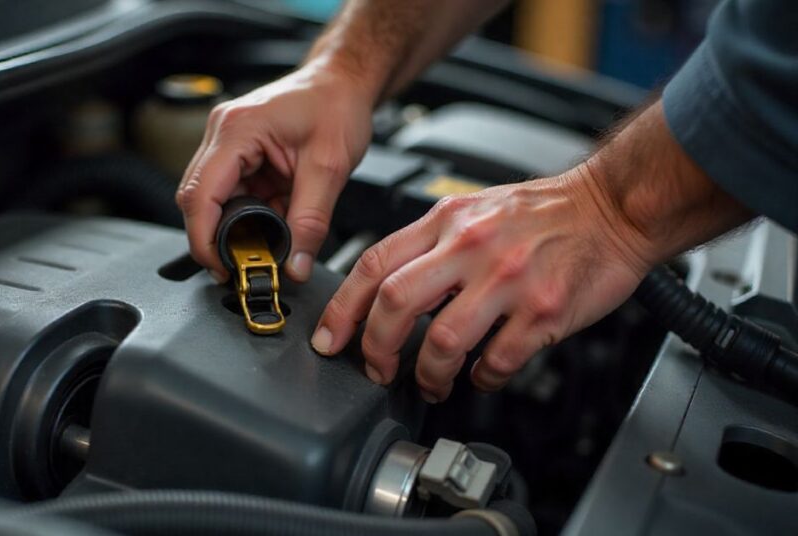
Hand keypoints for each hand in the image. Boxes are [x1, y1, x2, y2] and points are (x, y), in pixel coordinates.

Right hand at [176, 62, 374, 282]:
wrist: (343, 82)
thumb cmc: (336, 104)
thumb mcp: (330, 167)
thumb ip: (311, 222)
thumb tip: (295, 265)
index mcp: (238, 129)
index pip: (200, 194)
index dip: (204, 238)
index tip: (221, 267)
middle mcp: (223, 132)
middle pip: (196, 199)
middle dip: (215, 238)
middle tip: (241, 267)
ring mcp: (227, 142)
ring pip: (212, 200)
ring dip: (236, 226)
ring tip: (265, 242)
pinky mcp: (238, 152)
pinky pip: (232, 194)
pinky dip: (250, 214)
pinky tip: (272, 219)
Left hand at [310, 170, 655, 400]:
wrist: (613, 206)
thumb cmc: (543, 212)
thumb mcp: (472, 209)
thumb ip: (428, 244)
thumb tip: (384, 289)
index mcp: (447, 221)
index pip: (374, 264)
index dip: (342, 309)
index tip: (330, 340)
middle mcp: (472, 247)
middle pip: (396, 304)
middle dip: (376, 347)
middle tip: (377, 369)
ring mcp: (508, 280)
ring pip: (443, 340)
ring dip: (429, 374)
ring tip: (432, 382)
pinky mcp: (545, 310)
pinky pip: (499, 360)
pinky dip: (483, 377)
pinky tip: (483, 374)